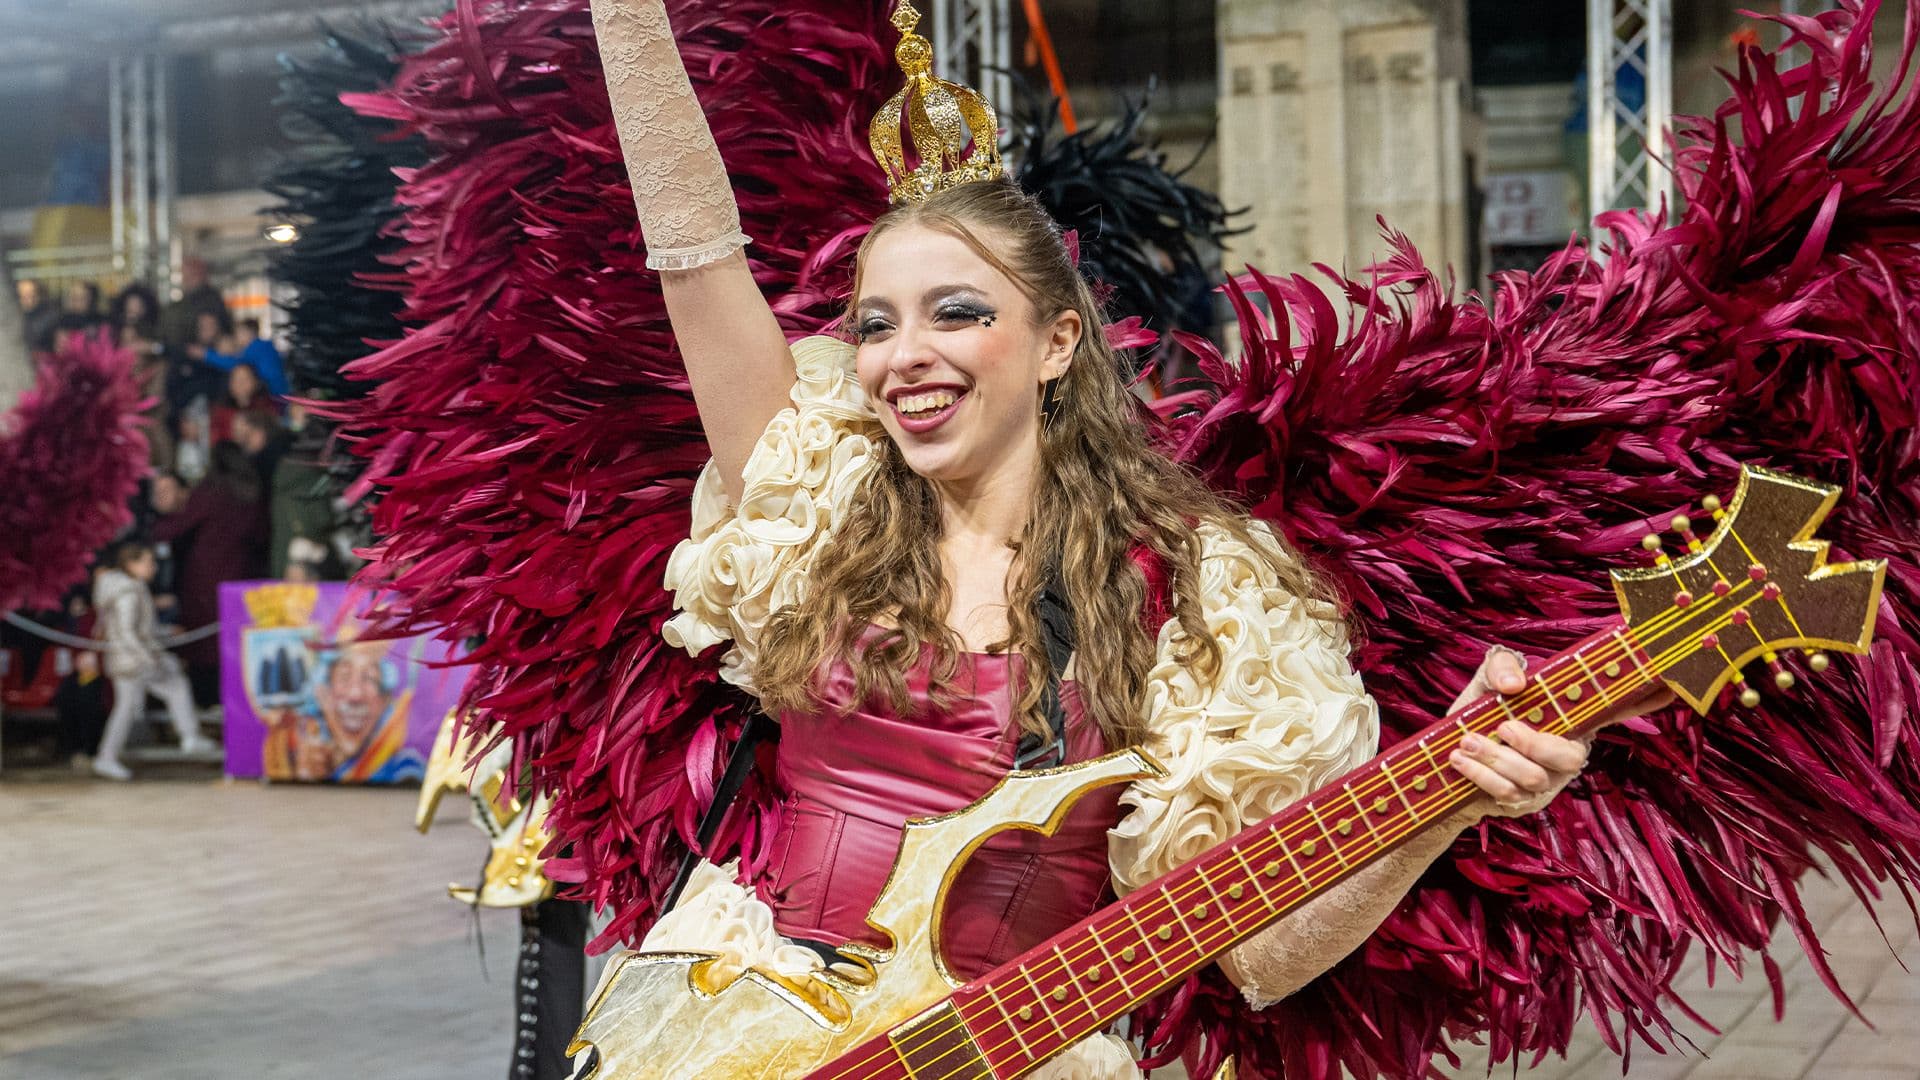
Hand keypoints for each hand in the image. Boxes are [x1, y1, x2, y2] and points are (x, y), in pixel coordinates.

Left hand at [1447, 645, 1674, 820]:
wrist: (1445, 762)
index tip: (1674, 684)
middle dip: (1534, 743)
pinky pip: (1509, 795)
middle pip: (1570, 757)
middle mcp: (1567, 752)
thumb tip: (1517, 686)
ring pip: (1535, 778)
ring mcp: (1549, 782)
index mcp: (1570, 718)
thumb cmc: (1477, 716)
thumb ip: (1501, 668)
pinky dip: (1481, 775)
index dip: (1647, 700)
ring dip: (1495, 759)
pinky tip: (1460, 760)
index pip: (1617, 708)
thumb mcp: (1486, 684)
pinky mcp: (1525, 804)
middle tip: (1503, 727)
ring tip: (1467, 741)